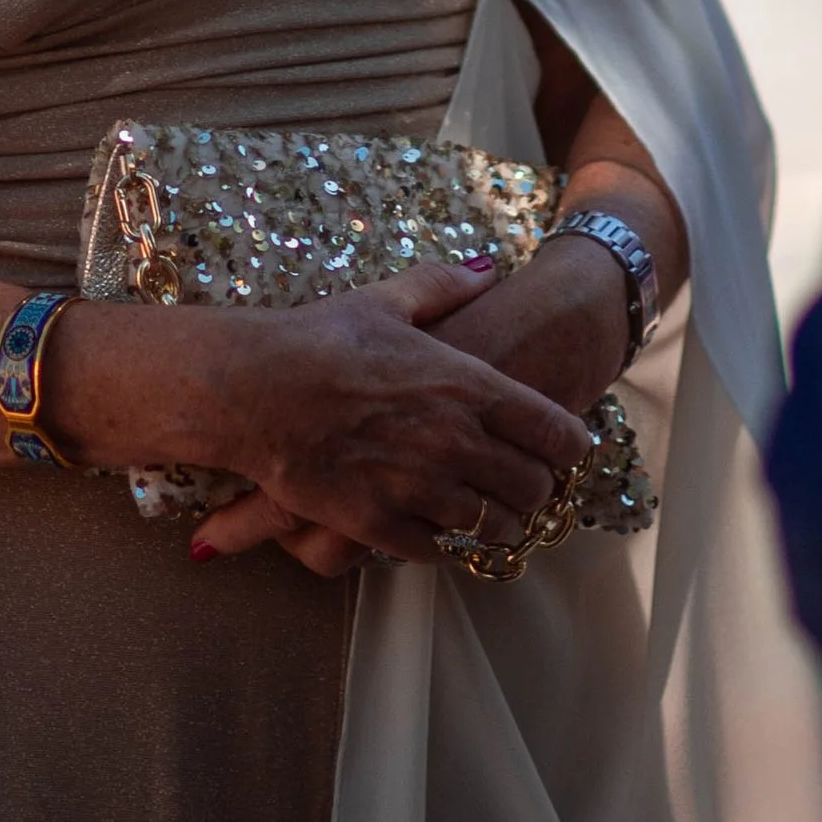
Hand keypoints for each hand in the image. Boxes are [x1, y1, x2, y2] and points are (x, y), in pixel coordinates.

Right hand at [194, 234, 628, 576]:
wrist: (252, 389)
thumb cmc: (318, 339)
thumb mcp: (387, 300)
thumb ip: (445, 285)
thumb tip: (488, 269)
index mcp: (468, 386)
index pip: (556, 433)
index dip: (569, 447)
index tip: (562, 448)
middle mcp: (455, 442)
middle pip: (534, 488)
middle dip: (536, 489)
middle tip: (526, 484)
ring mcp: (418, 488)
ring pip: (491, 527)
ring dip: (495, 522)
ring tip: (488, 514)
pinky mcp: (378, 524)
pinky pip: (436, 551)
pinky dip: (442, 544)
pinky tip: (435, 529)